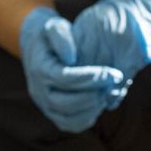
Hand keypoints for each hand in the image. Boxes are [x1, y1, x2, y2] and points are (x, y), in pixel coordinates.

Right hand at [18, 4, 125, 133]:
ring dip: (91, 109)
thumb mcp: (54, 26)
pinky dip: (87, 119)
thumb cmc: (50, 35)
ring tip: (108, 94)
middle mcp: (38, 91)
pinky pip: (69, 124)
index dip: (91, 78)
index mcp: (39, 69)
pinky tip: (100, 103)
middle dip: (93, 95)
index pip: (65, 78)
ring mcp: (44, 105)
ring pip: (67, 119)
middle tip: (113, 84)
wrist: (37, 47)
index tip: (113, 73)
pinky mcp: (52, 113)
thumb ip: (62, 37)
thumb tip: (72, 58)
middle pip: (65, 103)